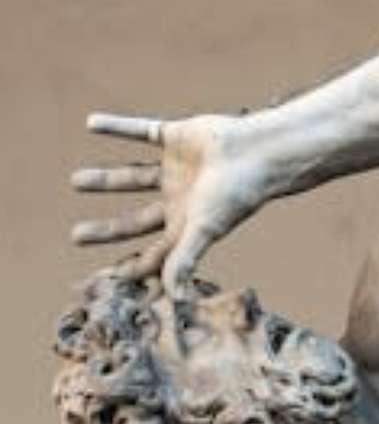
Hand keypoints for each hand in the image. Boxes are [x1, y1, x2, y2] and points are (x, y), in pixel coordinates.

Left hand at [72, 112, 267, 293]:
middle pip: (136, 221)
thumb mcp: (206, 229)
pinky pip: (141, 131)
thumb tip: (175, 299)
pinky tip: (91, 123)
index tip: (106, 276)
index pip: (155, 253)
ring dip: (105, 180)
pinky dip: (117, 127)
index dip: (132, 266)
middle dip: (108, 230)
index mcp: (187, 225)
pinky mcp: (176, 138)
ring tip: (76, 181)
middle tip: (77, 237)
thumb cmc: (237, 193)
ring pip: (133, 177)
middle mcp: (180, 200)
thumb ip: (186, 260)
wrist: (257, 151)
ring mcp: (176, 169)